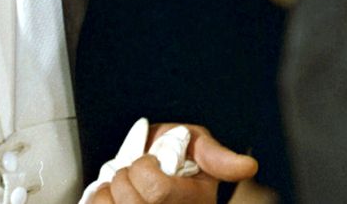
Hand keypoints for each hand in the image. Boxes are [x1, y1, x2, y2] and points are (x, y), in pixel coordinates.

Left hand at [87, 124, 255, 203]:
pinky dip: (98, 199)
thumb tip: (247, 165)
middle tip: (133, 172)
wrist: (158, 166)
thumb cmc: (179, 159)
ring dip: (109, 190)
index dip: (145, 169)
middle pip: (132, 201)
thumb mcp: (199, 147)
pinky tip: (113, 197)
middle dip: (125, 177)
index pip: (156, 191)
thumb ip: (216, 155)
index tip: (149, 160)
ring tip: (123, 186)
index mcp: (193, 203)